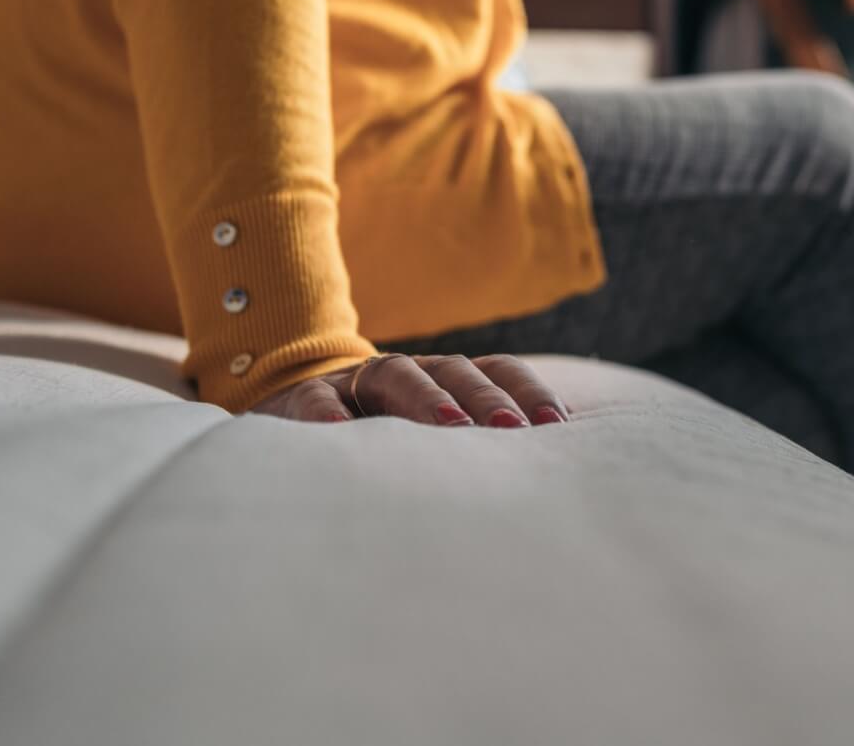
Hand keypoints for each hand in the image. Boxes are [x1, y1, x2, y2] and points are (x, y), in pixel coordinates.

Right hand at [251, 353, 568, 427]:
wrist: (297, 420)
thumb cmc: (387, 444)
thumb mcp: (435, 445)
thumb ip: (483, 455)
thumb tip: (554, 482)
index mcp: (448, 379)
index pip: (498, 370)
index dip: (528, 391)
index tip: (556, 426)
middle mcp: (411, 373)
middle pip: (455, 371)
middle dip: (486, 397)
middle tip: (513, 430)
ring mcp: (358, 382)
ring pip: (396, 374)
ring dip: (426, 397)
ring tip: (451, 426)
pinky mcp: (305, 400)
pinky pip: (318, 401)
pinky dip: (330, 415)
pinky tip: (344, 434)